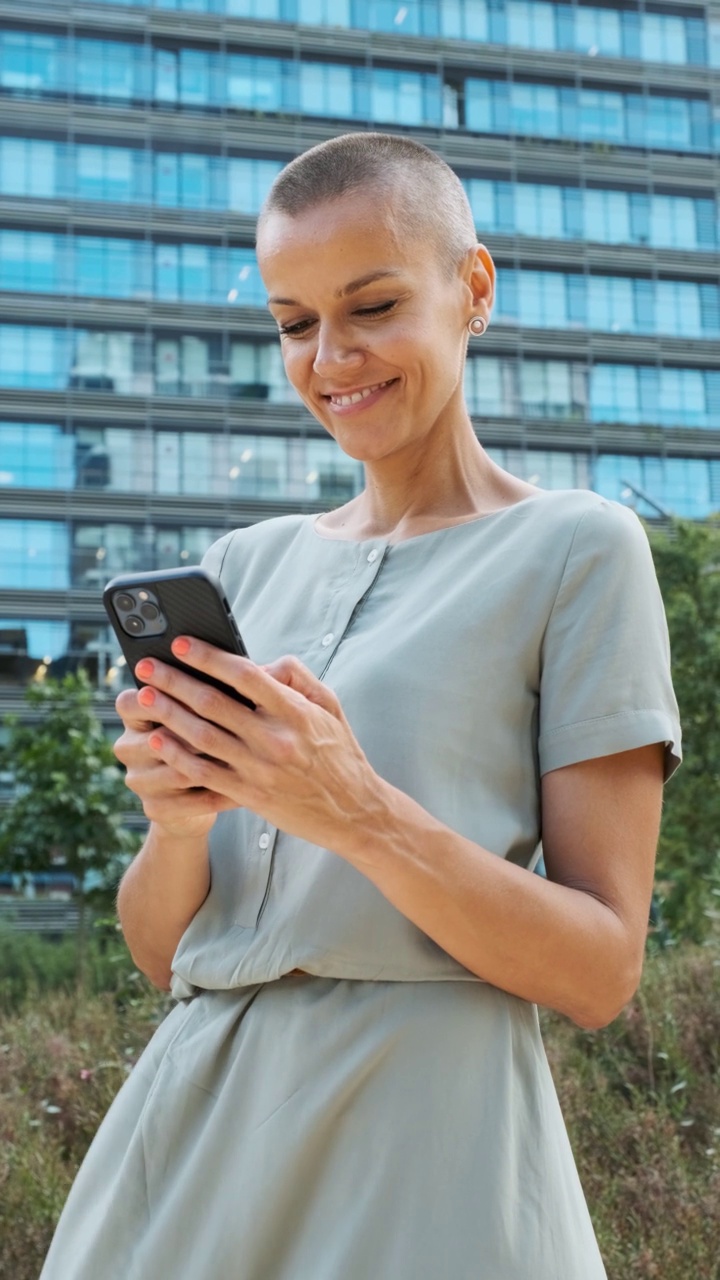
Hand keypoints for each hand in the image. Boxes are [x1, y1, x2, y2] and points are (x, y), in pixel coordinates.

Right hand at [113, 685, 237, 839]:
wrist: (199, 790)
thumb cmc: (208, 734)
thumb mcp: (204, 709)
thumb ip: (216, 689)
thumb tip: (255, 672)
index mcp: (134, 715)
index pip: (130, 702)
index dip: (157, 695)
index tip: (192, 688)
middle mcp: (129, 747)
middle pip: (157, 738)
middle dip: (196, 731)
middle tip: (230, 724)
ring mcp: (140, 781)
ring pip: (177, 771)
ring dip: (211, 764)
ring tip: (245, 757)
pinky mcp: (155, 809)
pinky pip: (192, 801)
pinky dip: (221, 794)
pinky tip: (248, 786)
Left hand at [130, 639, 383, 854]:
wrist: (353, 811)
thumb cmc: (339, 753)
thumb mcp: (330, 706)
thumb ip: (297, 677)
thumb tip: (261, 663)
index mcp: (296, 712)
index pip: (245, 675)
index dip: (209, 657)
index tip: (182, 644)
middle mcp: (275, 739)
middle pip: (213, 703)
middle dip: (174, 681)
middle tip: (146, 666)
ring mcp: (259, 770)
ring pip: (201, 736)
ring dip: (168, 714)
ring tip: (143, 698)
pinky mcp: (249, 796)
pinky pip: (204, 773)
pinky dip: (177, 755)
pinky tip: (157, 740)